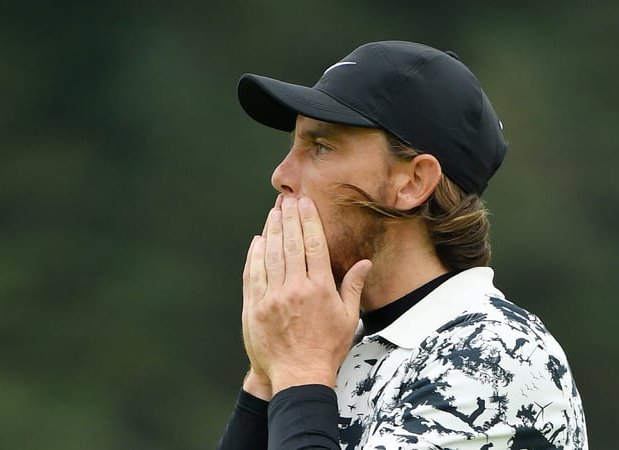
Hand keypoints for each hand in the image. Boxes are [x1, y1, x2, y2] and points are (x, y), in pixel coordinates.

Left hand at [244, 196, 371, 393]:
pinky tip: (258, 241)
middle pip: (291, 244)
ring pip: (271, 255)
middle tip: (287, 200)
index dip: (309, 220)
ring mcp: (273, 298)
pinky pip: (254, 274)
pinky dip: (255, 255)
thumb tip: (364, 263)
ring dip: (272, 231)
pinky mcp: (255, 308)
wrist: (298, 376)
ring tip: (273, 213)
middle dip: (289, 218)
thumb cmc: (327, 349)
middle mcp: (295, 289)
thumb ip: (352, 286)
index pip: (314, 245)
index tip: (305, 203)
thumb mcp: (348, 318)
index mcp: (320, 289)